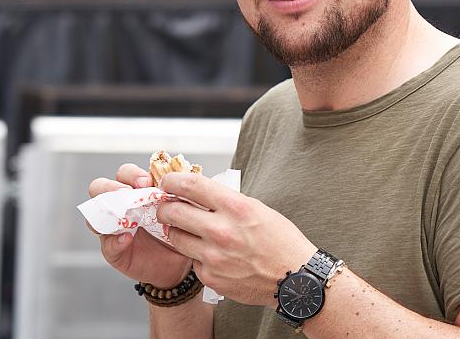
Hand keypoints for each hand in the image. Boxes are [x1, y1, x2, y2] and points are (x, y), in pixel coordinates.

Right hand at [87, 164, 192, 288]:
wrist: (181, 262)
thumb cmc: (180, 229)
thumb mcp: (180, 209)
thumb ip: (176, 196)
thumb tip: (176, 186)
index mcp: (136, 191)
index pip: (124, 173)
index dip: (132, 174)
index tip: (146, 181)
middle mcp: (120, 206)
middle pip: (99, 187)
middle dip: (111, 187)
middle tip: (128, 193)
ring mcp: (113, 228)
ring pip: (94, 214)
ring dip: (107, 212)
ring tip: (125, 216)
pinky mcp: (114, 250)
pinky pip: (107, 244)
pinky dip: (115, 241)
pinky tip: (127, 239)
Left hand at [155, 171, 316, 307]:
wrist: (294, 279)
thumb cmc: (280, 241)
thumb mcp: (257, 209)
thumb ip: (226, 201)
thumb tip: (198, 193)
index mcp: (236, 208)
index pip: (191, 185)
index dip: (172, 181)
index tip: (167, 182)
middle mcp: (221, 231)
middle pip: (173, 212)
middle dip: (164, 207)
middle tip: (166, 207)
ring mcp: (214, 257)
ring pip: (175, 237)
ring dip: (176, 231)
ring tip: (186, 229)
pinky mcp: (211, 277)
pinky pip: (192, 260)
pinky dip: (196, 255)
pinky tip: (211, 253)